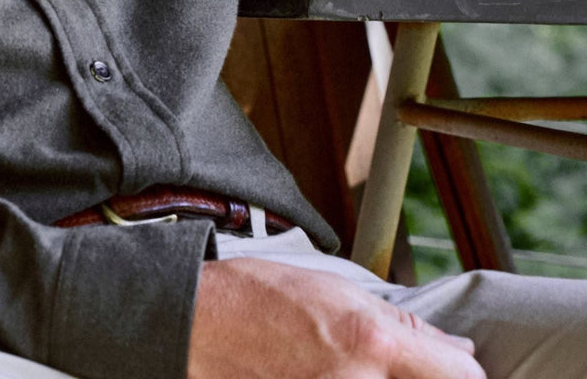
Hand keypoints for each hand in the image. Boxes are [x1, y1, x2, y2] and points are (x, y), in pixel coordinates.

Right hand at [187, 259, 485, 377]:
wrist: (199, 328)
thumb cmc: (260, 298)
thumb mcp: (335, 290)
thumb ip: (402, 325)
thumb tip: (457, 349)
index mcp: (374, 346)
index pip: (462, 377)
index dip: (460, 369)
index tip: (449, 365)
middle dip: (426, 378)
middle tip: (396, 364)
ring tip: (353, 367)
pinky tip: (331, 375)